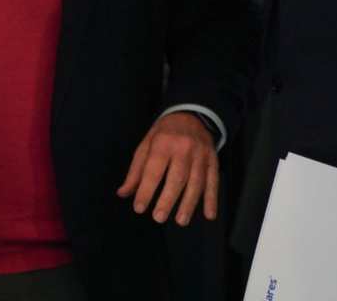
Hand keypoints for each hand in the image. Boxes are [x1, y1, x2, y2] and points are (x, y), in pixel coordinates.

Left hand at [117, 111, 218, 226]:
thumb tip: (123, 193)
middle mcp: (183, 148)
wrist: (191, 115)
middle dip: (167, 200)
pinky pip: (213, 182)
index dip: (145, 190)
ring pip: (196, 182)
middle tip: (158, 218)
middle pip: (176, 177)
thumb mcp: (146, 145)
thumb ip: (136, 170)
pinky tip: (209, 214)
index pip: (153, 170)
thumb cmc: (164, 134)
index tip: (139, 207)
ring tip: (180, 220)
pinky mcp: (213, 160)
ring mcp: (201, 155)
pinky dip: (212, 199)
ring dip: (189, 204)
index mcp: (163, 143)